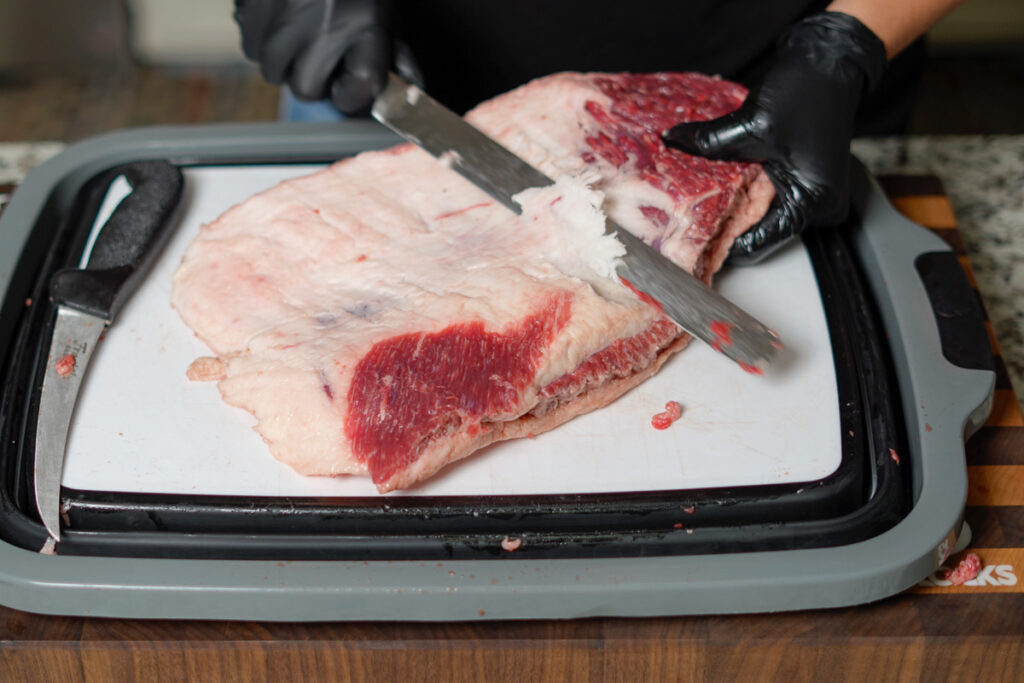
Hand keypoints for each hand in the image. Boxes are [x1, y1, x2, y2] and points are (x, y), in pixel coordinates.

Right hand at [234, 0, 391, 114]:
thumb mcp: (380, 8)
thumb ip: (395, 48)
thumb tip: (409, 83)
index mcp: (362, 23)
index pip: (354, 91)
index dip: (353, 95)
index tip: (351, 84)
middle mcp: (320, 23)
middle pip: (306, 89)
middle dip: (314, 79)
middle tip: (322, 57)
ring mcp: (281, 14)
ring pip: (272, 68)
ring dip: (285, 60)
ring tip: (300, 34)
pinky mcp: (251, 4)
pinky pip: (250, 43)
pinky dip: (262, 38)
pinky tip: (280, 19)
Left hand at [663, 12, 887, 264]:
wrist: (830, 60)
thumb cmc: (809, 90)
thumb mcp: (752, 124)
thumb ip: (710, 142)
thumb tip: (673, 144)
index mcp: (811, 203)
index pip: (757, 244)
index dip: (719, 244)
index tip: (687, 244)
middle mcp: (817, 206)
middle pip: (758, 231)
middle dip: (722, 223)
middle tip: (684, 219)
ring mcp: (811, 193)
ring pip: (759, 213)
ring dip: (730, 205)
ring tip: (697, 200)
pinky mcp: (803, 179)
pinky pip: (766, 195)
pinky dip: (743, 189)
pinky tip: (719, 181)